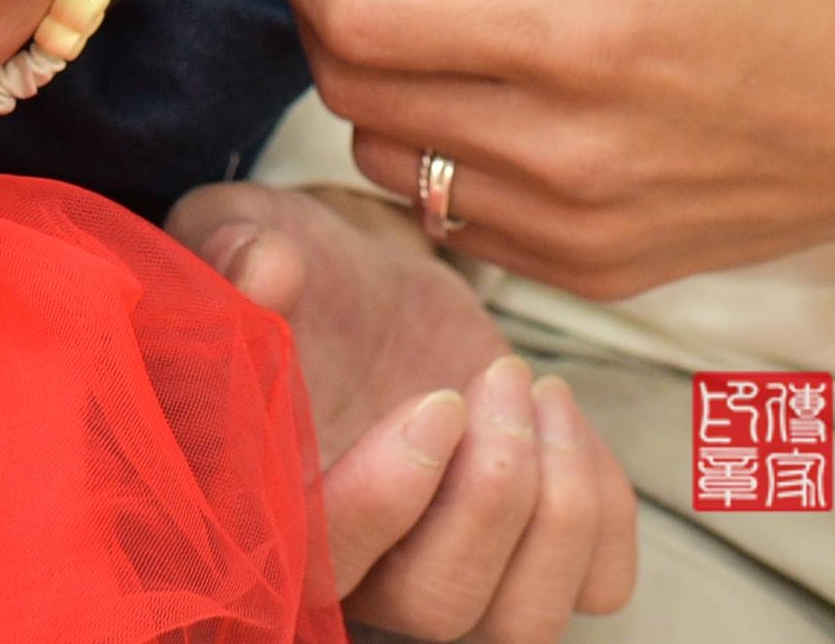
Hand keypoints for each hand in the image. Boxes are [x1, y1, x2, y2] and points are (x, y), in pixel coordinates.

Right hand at [169, 183, 635, 640]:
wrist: (364, 282)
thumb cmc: (292, 267)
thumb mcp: (238, 230)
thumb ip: (230, 250)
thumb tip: (264, 267)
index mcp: (275, 508)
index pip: (329, 564)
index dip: (389, 499)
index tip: (438, 402)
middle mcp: (363, 567)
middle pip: (440, 607)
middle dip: (492, 494)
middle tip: (497, 381)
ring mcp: (451, 567)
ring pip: (525, 619)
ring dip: (557, 507)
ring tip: (541, 392)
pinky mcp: (528, 548)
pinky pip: (597, 582)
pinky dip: (603, 508)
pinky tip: (559, 415)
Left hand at [276, 0, 834, 296]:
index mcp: (574, 32)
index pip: (359, 13)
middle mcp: (560, 148)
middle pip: (352, 89)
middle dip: (324, 10)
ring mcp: (573, 227)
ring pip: (385, 162)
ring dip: (371, 87)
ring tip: (414, 23)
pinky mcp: (592, 273)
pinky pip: (450, 218)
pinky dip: (432, 154)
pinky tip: (476, 96)